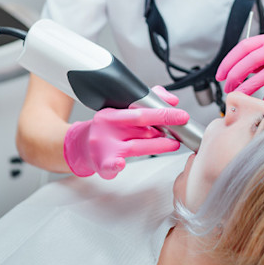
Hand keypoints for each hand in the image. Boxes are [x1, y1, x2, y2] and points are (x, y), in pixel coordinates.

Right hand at [63, 86, 188, 178]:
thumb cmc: (106, 131)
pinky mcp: (102, 163)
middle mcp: (107, 127)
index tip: (179, 113)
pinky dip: (115, 165)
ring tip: (172, 144)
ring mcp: (103, 146)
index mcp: (111, 113)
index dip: (161, 111)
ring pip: (134, 145)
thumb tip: (171, 99)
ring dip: (156, 145)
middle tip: (182, 123)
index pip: (139, 109)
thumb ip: (146, 104)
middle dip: (163, 122)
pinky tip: (120, 164)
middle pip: (138, 123)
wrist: (82, 147)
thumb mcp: (121, 114)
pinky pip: (109, 165)